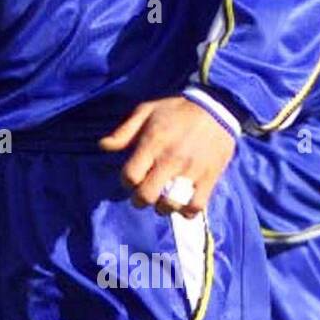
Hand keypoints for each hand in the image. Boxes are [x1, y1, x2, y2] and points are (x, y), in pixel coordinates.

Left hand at [100, 96, 235, 217]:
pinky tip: (183, 206)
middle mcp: (170, 159)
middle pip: (147, 195)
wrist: (216, 107)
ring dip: (162, 208)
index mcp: (152, 143)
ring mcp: (191, 170)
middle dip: (140, 200)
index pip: (130, 176)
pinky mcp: (210, 177)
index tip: (131, 179)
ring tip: (163, 201)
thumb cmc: (177, 109)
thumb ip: (124, 131)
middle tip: (143, 196)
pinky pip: (196, 205)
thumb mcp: (146, 111)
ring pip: (170, 204)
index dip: (126, 182)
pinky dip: (187, 212)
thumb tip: (102, 146)